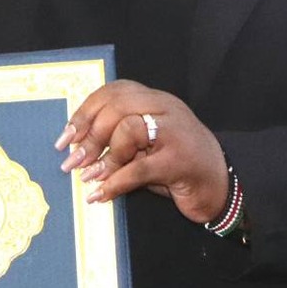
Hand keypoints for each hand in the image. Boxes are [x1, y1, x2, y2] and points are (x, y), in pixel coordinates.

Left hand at [57, 80, 227, 223]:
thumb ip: (119, 139)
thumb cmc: (177, 167)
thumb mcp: (146, 147)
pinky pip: (139, 169)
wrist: (220, 188)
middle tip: (73, 161)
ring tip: (89, 178)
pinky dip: (115, 183)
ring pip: (129, 130)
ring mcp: (176, 132)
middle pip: (118, 107)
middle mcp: (166, 109)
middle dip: (90, 136)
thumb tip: (77, 149)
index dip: (85, 113)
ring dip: (104, 158)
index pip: (114, 92)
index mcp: (155, 100)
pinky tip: (100, 195)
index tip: (66, 138)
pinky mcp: (180, 161)